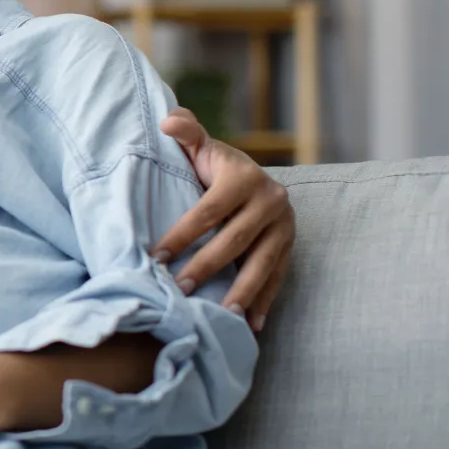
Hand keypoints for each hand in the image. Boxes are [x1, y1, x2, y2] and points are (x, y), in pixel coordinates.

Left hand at [157, 107, 294, 330]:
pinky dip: (265, 302)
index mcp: (244, 177)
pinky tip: (252, 326)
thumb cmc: (215, 167)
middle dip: (206, 266)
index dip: (182, 234)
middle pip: (235, 240)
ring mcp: (285, 226)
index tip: (156, 257)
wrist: (252, 179)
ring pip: (262, 263)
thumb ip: (186, 133)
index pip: (208, 210)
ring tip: (221, 315)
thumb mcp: (202, 148)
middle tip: (180, 289)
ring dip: (242, 291)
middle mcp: (271, 200)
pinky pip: (278, 277)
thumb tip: (168, 122)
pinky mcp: (292, 247)